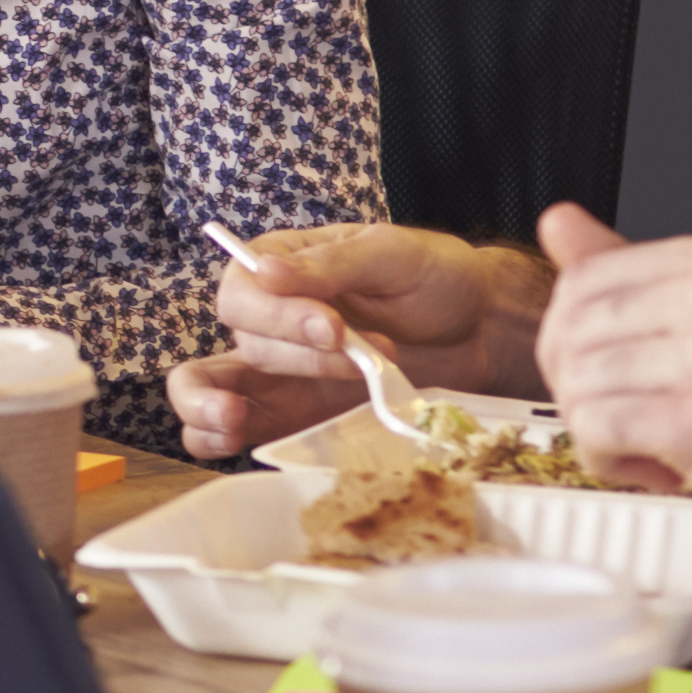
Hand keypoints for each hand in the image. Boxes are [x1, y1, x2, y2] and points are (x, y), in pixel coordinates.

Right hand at [167, 222, 531, 462]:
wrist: (478, 330)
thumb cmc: (435, 277)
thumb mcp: (388, 254)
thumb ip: (329, 265)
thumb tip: (265, 270)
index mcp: (282, 264)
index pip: (243, 289)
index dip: (277, 313)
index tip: (331, 326)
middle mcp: (271, 315)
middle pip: (242, 338)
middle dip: (294, 354)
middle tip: (351, 352)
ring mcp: (280, 366)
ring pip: (233, 382)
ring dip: (262, 392)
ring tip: (288, 399)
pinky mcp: (292, 409)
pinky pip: (233, 425)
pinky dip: (213, 435)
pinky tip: (226, 439)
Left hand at [529, 204, 691, 590]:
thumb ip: (629, 278)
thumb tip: (557, 223)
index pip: (581, 283)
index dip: (576, 349)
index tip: (628, 384)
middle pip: (568, 333)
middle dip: (582, 393)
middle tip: (643, 424)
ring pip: (575, 384)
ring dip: (602, 435)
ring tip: (665, 448)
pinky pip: (594, 429)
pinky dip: (612, 463)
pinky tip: (669, 470)